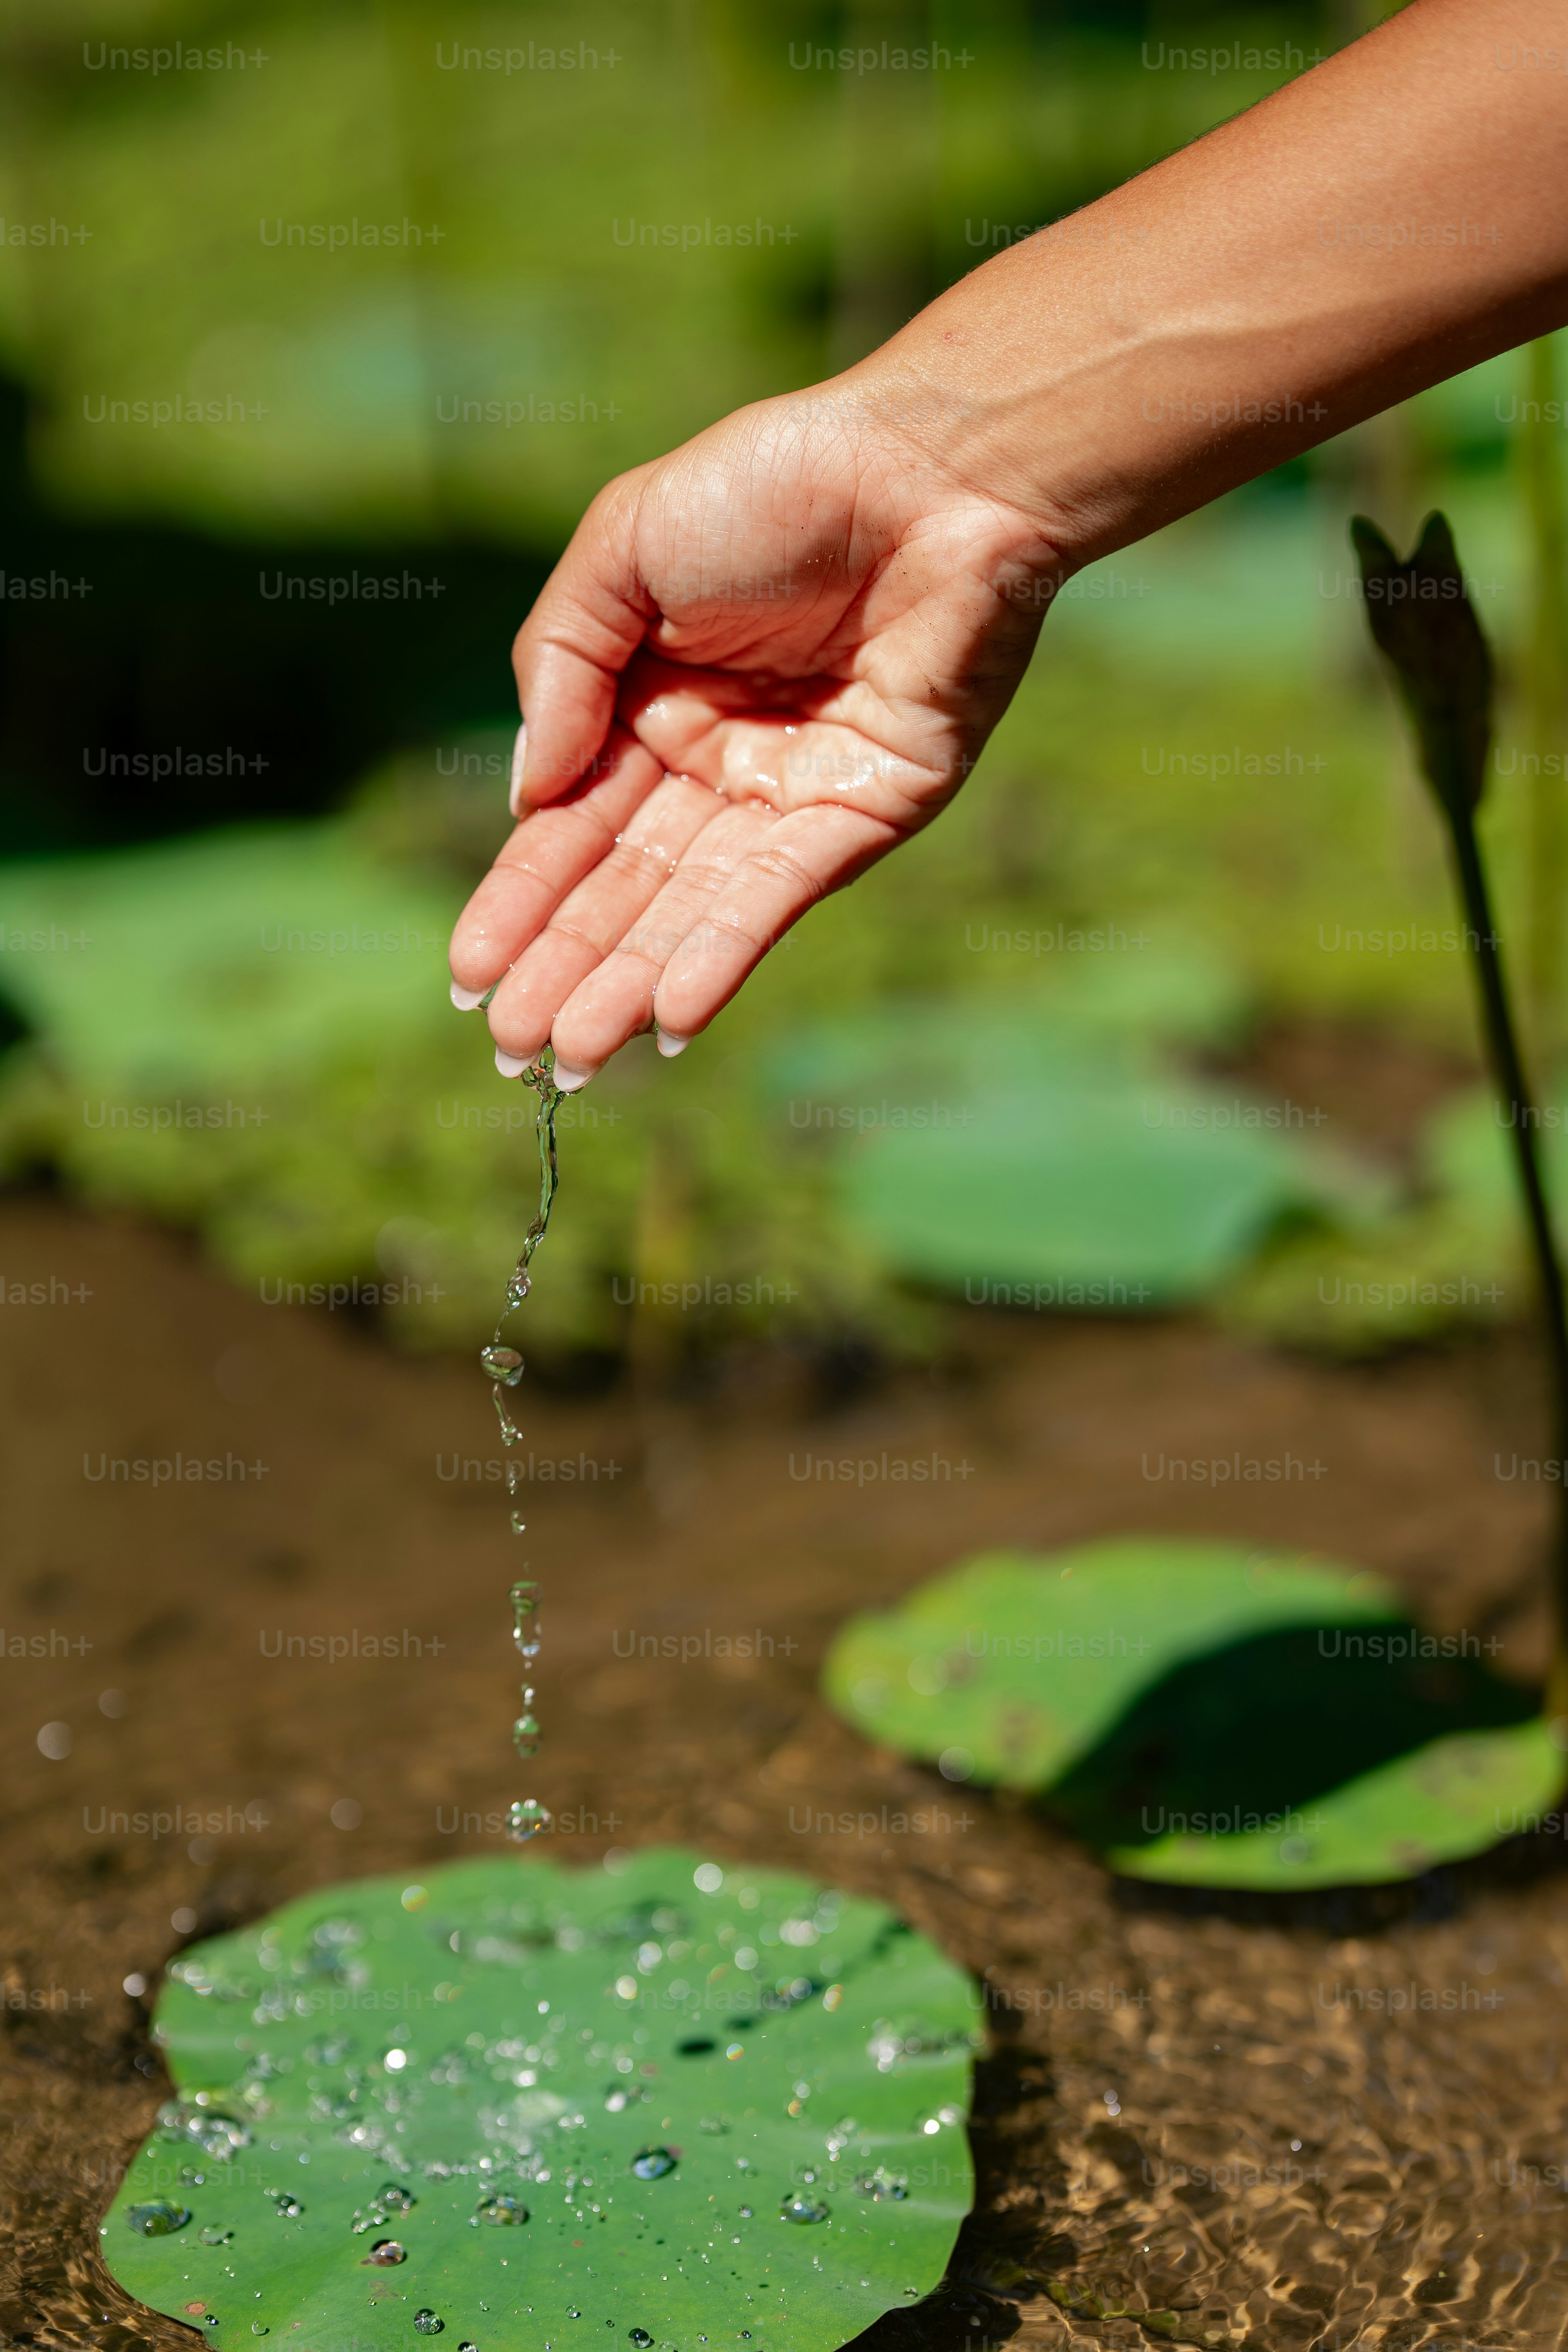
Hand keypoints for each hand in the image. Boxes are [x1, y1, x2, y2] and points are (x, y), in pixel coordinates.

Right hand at [447, 373, 1061, 1085]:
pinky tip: (669, 1017)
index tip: (469, 977)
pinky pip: (780, 894)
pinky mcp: (866, 809)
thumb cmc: (770, 484)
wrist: (923, 467)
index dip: (518, 902)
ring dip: (630, 984)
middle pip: (625, 888)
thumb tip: (528, 794)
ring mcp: (790, 795)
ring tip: (572, 1058)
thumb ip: (560, 663)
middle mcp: (716, 764)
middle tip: (511, 1051)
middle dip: (565, 968)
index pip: (569, 827)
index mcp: (649, 706)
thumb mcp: (623, 549)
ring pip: (692, 910)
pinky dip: (723, 955)